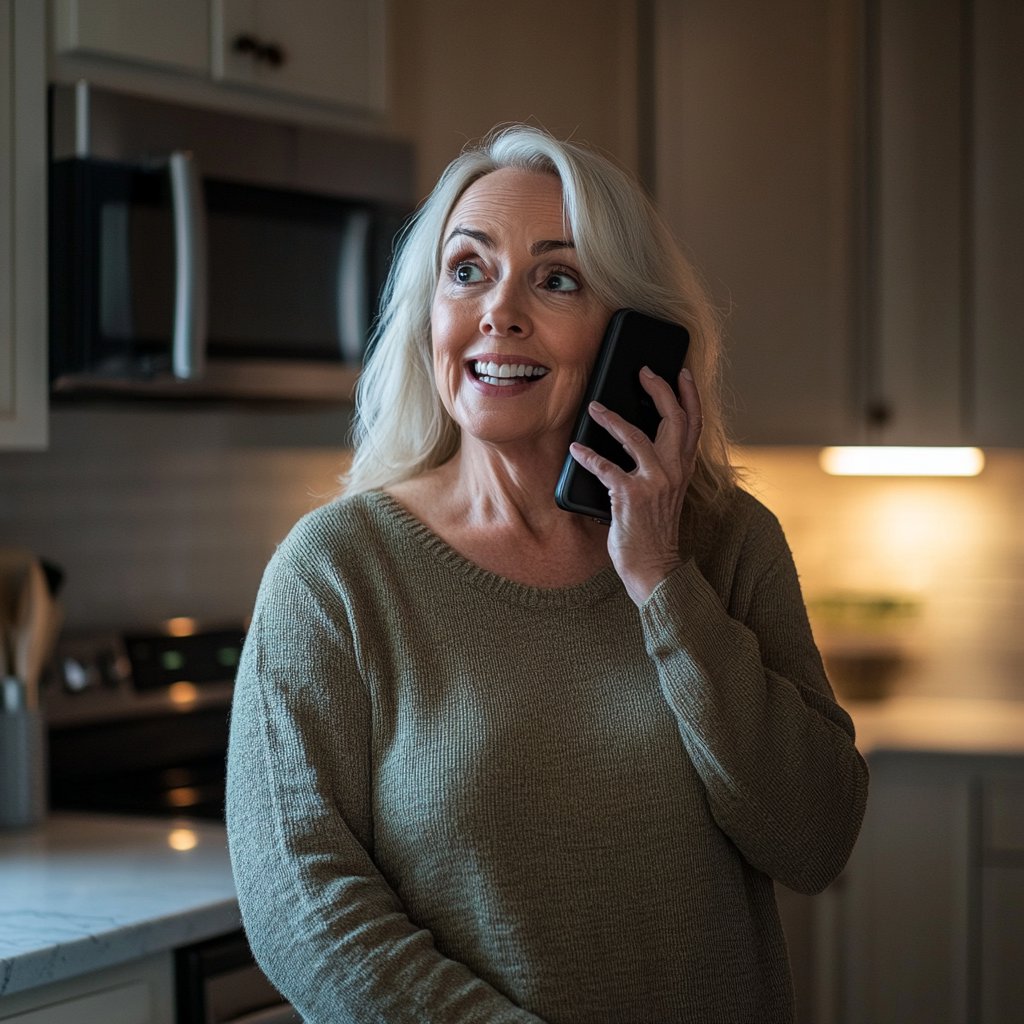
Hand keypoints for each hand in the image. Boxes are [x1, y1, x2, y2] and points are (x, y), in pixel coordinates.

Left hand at [569, 365, 701, 605]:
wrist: (655, 570)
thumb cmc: (653, 532)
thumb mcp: (665, 495)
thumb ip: (659, 467)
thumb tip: (637, 438)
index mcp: (683, 470)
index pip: (694, 424)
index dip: (689, 395)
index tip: (680, 372)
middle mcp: (674, 473)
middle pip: (673, 419)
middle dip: (659, 389)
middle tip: (642, 371)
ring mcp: (654, 484)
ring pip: (636, 436)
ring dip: (612, 418)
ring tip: (594, 406)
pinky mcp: (630, 497)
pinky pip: (606, 468)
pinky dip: (588, 456)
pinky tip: (575, 449)